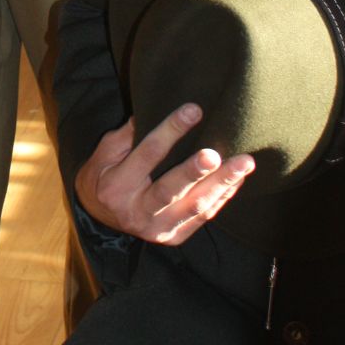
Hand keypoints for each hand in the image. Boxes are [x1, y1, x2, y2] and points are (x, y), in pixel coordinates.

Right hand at [74, 106, 253, 246]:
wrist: (99, 218)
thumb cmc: (103, 176)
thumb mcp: (105, 152)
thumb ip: (129, 134)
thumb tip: (156, 106)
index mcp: (117, 186)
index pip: (148, 154)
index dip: (171, 131)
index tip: (194, 110)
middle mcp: (138, 212)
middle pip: (172, 190)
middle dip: (196, 171)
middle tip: (216, 154)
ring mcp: (158, 229)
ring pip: (196, 207)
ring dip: (223, 184)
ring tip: (244, 164)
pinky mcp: (175, 237)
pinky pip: (204, 217)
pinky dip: (223, 197)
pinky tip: (237, 179)